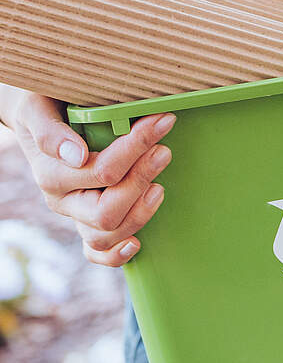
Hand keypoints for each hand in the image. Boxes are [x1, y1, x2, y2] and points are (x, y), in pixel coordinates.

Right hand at [1, 90, 174, 265]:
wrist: (43, 116)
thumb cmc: (48, 107)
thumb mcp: (39, 108)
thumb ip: (50, 130)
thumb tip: (76, 155)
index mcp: (51, 173)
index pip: (101, 171)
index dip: (136, 148)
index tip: (162, 122)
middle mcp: (62, 200)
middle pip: (106, 211)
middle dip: (141, 180)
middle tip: (163, 152)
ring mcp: (76, 216)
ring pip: (107, 234)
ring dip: (140, 213)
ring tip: (159, 186)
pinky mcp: (89, 225)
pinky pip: (97, 254)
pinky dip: (116, 255)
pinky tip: (137, 244)